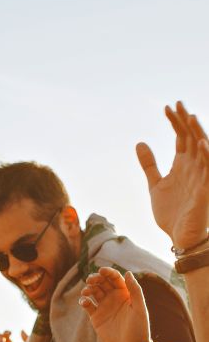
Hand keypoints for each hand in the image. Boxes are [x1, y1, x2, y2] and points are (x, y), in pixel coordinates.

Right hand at [79, 268, 150, 341]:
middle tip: (90, 280)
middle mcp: (114, 298)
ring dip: (88, 288)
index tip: (101, 271)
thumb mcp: (139, 308)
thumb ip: (135, 290)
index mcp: (125, 294)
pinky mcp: (96, 317)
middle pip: (102, 282)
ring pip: (93, 292)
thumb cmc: (139, 329)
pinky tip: (84, 302)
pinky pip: (87, 305)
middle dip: (95, 278)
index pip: (115, 278)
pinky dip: (83, 301)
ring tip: (86, 291)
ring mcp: (104, 307)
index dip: (108, 272)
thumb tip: (128, 272)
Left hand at [136, 100, 208, 248]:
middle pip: (191, 138)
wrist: (180, 238)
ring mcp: (201, 178)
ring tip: (189, 117)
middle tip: (177, 104)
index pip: (181, 137)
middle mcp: (194, 167)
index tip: (166, 107)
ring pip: (202, 151)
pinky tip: (202, 143)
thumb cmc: (172, 213)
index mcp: (182, 165)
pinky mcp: (205, 191)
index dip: (175, 122)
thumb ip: (149, 165)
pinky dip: (207, 157)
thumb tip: (140, 143)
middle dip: (185, 122)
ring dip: (197, 134)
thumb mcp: (155, 185)